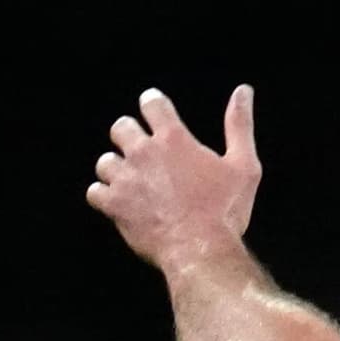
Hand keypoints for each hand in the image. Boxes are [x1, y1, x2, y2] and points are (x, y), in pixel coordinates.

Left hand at [88, 86, 262, 271]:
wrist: (201, 249)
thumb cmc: (225, 209)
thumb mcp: (244, 165)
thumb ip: (239, 125)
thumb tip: (244, 91)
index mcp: (173, 139)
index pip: (152, 103)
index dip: (153, 104)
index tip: (156, 111)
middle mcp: (143, 152)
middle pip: (121, 127)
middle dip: (130, 136)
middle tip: (145, 153)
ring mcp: (125, 178)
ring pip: (105, 161)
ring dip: (117, 168)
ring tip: (134, 182)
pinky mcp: (113, 203)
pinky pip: (95, 191)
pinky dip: (105, 195)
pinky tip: (120, 202)